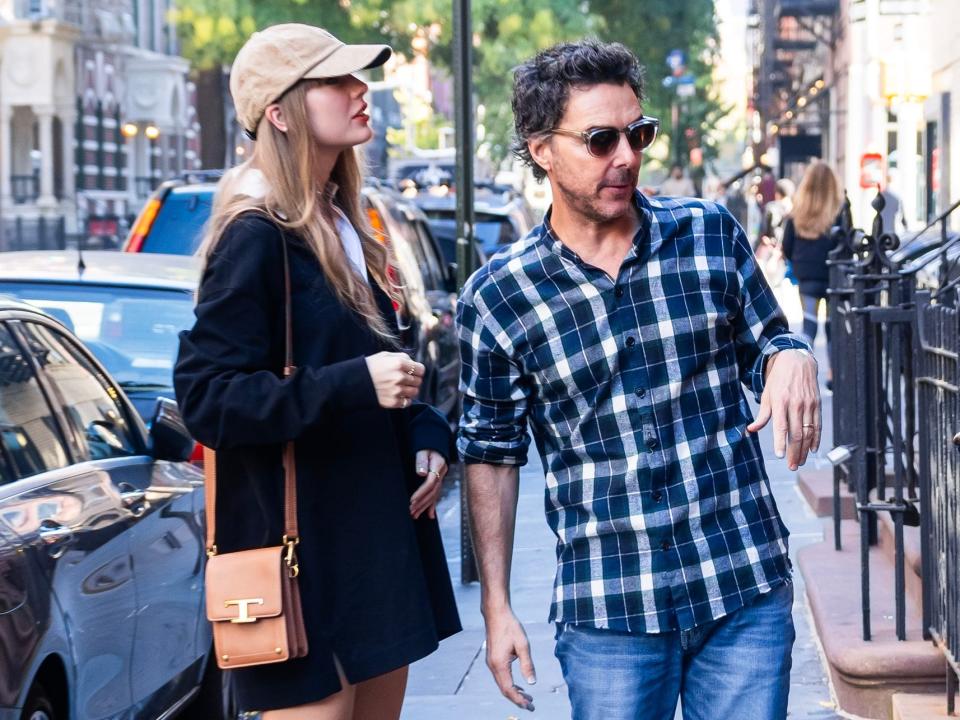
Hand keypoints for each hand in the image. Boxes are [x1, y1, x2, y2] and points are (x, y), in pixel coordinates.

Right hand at [364, 352, 423, 408]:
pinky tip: (398, 394)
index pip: (421, 369)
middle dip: (414, 379)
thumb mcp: (385, 355)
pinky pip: (407, 402)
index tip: (413, 371)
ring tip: (401, 387)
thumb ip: (403, 357)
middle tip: (405, 379)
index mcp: (399, 363)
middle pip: (418, 381)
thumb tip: (414, 364)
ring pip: (415, 392)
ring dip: (410, 389)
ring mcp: (396, 391)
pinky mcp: (392, 402)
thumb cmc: (371, 366)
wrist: (354, 382)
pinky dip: (405, 399)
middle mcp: (399, 377)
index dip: (418, 370)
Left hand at [411, 450, 446, 518]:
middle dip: (421, 503)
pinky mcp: (438, 483)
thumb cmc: (427, 447)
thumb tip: (421, 473)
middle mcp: (441, 475)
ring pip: (434, 496)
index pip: (430, 483)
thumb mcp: (423, 451)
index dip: (421, 493)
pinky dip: (432, 506)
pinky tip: (430, 516)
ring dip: (424, 507)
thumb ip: (421, 460)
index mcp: (438, 467)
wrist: (434, 446)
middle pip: (432, 492)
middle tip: (411, 511)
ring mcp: (441, 480)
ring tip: (415, 515)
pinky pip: (436, 496)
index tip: (412, 500)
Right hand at [483, 605, 536, 711]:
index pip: (509, 689)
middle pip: (504, 689)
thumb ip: (527, 665)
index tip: (530, 706)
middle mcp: (493, 666)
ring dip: (514, 692)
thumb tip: (532, 683)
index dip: (519, 700)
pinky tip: (519, 685)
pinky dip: (510, 684)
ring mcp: (491, 663)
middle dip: (517, 699)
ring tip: (528, 697)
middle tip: (531, 706)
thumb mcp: (523, 645)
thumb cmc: (510, 627)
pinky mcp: (492, 659)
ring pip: (502, 684)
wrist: (496, 614)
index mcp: (500, 664)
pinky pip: (500, 677)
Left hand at [747, 349, 820, 470]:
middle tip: (791, 466)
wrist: (797, 361)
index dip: (780, 442)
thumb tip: (751, 430)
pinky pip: (817, 425)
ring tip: (799, 462)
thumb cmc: (778, 380)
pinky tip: (812, 449)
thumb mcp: (766, 394)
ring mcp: (808, 404)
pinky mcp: (817, 404)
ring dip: (804, 450)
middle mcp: (795, 404)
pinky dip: (816, 438)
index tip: (779, 456)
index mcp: (780, 401)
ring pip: (808, 432)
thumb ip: (762, 414)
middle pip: (796, 433)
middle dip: (794, 452)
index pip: (781, 426)